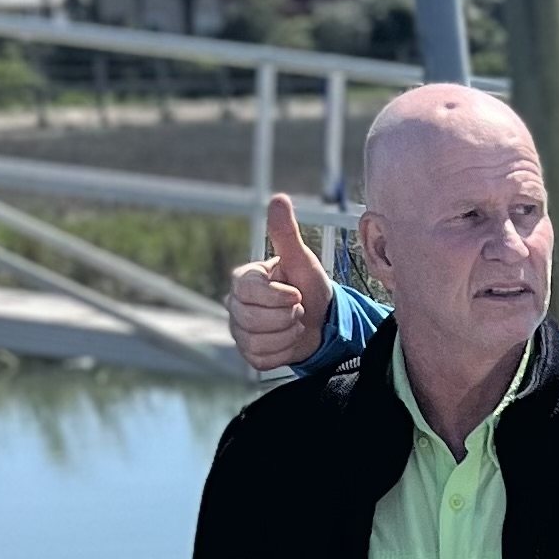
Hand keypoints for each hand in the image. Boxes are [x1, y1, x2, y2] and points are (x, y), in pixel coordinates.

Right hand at [228, 194, 336, 372]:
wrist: (323, 321)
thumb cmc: (310, 286)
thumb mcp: (303, 260)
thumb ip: (286, 234)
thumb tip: (278, 198)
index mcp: (244, 279)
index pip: (248, 292)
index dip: (277, 297)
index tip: (298, 294)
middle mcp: (235, 304)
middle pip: (250, 319)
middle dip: (285, 317)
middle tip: (299, 310)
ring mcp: (239, 330)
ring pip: (255, 341)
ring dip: (287, 335)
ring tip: (296, 324)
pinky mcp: (249, 354)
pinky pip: (261, 359)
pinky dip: (283, 352)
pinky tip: (290, 340)